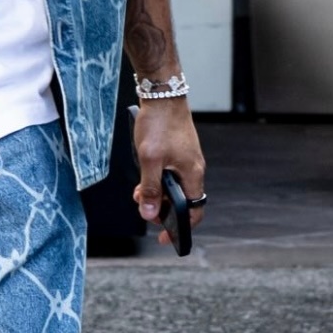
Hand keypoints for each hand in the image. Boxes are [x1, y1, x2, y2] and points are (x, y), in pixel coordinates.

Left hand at [132, 100, 205, 246]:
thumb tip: (148, 213)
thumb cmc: (159, 124)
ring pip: (174, 188)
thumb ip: (149, 189)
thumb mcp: (149, 159)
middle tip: (141, 206)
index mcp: (192, 174)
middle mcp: (194, 169)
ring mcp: (187, 160)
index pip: (193, 212)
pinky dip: (157, 180)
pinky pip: (171, 175)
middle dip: (161, 208)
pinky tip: (143, 176)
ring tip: (138, 192)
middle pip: (181, 201)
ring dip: (156, 194)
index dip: (181, 229)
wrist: (163, 94)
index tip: (165, 239)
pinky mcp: (180, 152)